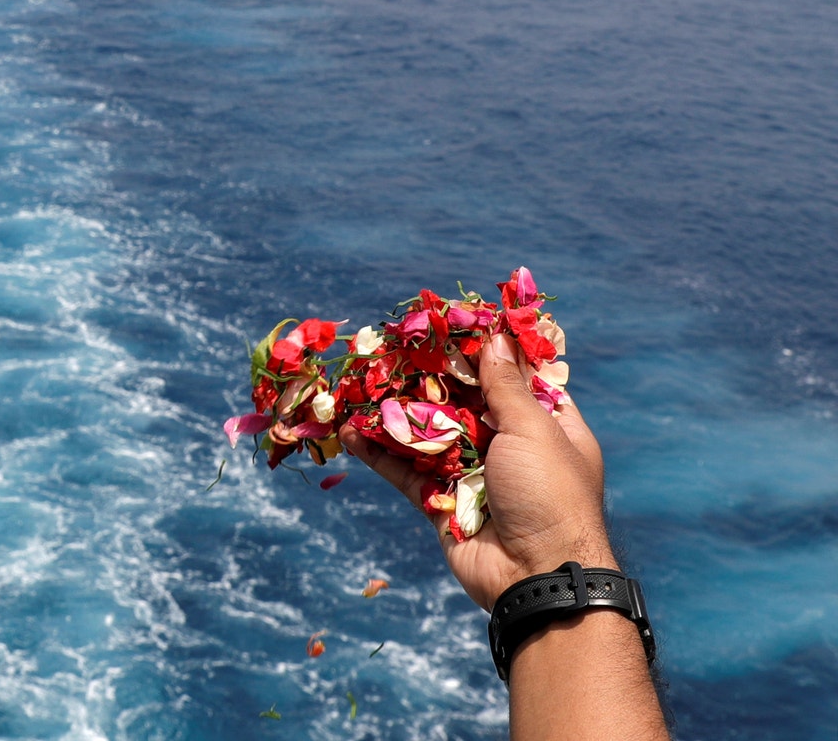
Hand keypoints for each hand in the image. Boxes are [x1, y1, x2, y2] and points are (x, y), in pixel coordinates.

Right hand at [340, 332, 612, 609]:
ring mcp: (473, 474)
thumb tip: (494, 337)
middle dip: (428, 376)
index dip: (486, 351)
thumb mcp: (533, 430)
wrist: (536, 577)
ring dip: (395, 411)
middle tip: (392, 346)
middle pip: (463, 401)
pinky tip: (350, 431)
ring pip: (428, 433)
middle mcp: (510, 446)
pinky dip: (378, 451)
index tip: (451, 324)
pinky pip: (405, 469)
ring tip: (361, 381)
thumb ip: (505, 385)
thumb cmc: (550, 495)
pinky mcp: (441, 501)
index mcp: (548, 427)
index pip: (515, 378)